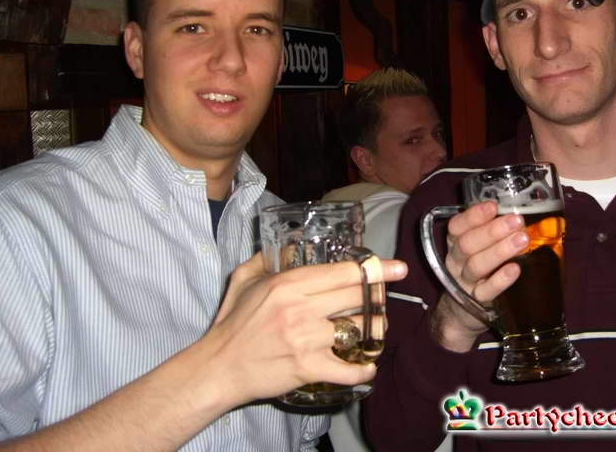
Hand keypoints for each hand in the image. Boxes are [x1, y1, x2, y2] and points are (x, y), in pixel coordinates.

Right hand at [203, 253, 406, 407]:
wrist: (218, 367)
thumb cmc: (232, 324)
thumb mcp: (244, 280)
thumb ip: (268, 259)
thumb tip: (289, 245)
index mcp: (289, 283)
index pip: (344, 272)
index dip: (376, 269)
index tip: (397, 268)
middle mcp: (301, 308)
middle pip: (358, 297)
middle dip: (378, 298)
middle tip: (382, 301)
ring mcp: (307, 339)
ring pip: (359, 330)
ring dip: (374, 331)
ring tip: (375, 330)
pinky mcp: (309, 368)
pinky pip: (349, 369)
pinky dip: (363, 369)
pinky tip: (366, 366)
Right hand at [431, 201, 527, 351]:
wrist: (460, 312)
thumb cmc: (475, 271)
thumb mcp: (475, 249)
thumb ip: (489, 231)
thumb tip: (521, 211)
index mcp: (455, 243)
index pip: (457, 226)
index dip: (473, 215)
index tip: (493, 206)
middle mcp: (456, 261)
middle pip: (467, 244)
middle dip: (492, 231)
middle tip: (517, 221)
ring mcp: (465, 282)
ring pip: (476, 265)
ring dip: (500, 251)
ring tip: (522, 241)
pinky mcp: (477, 302)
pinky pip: (486, 291)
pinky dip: (500, 280)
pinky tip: (515, 269)